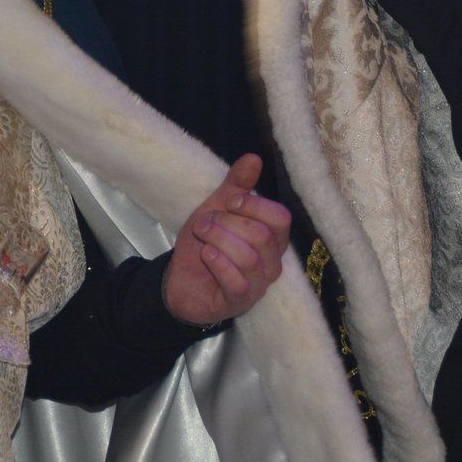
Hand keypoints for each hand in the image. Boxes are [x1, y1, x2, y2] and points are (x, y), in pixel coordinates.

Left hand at [162, 153, 292, 325]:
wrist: (179, 279)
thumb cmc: (205, 243)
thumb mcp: (217, 208)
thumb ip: (236, 185)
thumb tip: (254, 158)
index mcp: (272, 239)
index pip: (281, 218)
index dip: (255, 206)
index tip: (230, 202)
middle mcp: (271, 263)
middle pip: (262, 236)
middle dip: (227, 223)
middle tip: (205, 222)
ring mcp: (258, 286)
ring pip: (248, 258)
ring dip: (218, 240)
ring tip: (201, 237)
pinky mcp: (240, 303)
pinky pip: (238, 282)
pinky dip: (218, 263)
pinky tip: (206, 255)